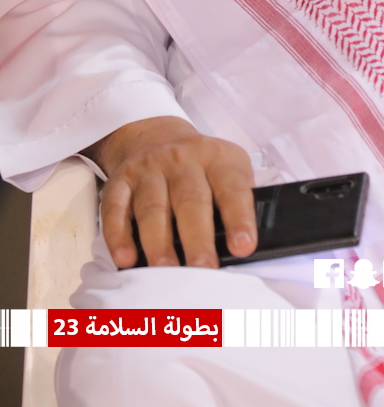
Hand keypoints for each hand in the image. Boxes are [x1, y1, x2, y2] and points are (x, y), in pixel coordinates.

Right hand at [87, 117, 256, 268]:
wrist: (155, 135)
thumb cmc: (199, 166)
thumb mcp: (228, 167)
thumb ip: (239, 198)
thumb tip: (244, 245)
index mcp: (217, 158)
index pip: (232, 187)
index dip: (239, 218)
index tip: (243, 247)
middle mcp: (182, 160)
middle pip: (190, 200)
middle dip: (198, 238)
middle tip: (204, 268)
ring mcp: (149, 169)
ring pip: (152, 207)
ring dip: (158, 242)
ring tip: (166, 271)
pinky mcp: (120, 181)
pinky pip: (115, 209)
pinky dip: (118, 235)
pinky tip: (125, 258)